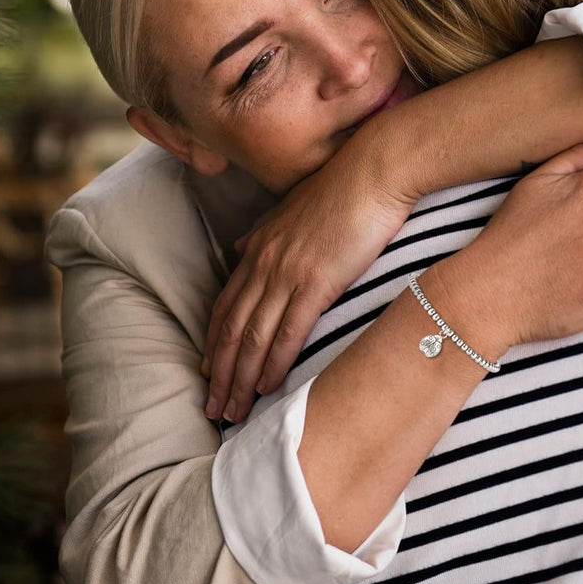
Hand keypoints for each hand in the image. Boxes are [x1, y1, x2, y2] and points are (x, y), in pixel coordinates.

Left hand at [202, 149, 414, 421]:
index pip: (226, 304)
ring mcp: (287, 273)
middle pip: (231, 328)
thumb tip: (242, 247)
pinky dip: (273, 364)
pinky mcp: (315, 282)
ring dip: (241, 379)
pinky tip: (268, 388)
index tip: (208, 371)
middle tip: (212, 408)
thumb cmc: (344, 188)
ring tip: (234, 413)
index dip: (214, 341)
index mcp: (259, 247)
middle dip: (219, 373)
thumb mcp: (294, 207)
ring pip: (253, 337)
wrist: (374, 171)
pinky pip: (287, 332)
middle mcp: (264, 263)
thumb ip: (266, 233)